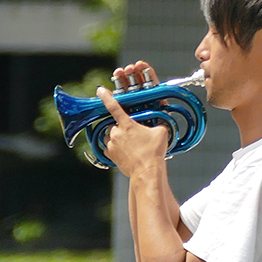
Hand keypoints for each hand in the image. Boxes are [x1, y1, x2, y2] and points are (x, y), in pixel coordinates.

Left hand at [97, 61, 170, 176]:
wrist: (146, 172)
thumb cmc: (153, 153)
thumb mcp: (161, 133)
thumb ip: (158, 123)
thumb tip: (161, 120)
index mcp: (127, 125)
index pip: (114, 107)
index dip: (107, 97)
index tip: (101, 90)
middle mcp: (116, 133)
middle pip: (114, 124)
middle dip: (121, 127)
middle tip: (133, 133)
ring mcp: (112, 145)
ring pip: (110, 136)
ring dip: (117, 137)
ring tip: (130, 144)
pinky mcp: (110, 155)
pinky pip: (109, 148)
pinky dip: (115, 148)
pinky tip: (125, 152)